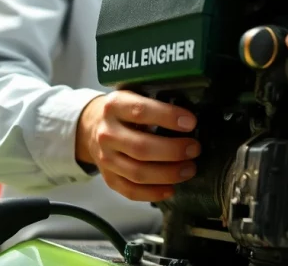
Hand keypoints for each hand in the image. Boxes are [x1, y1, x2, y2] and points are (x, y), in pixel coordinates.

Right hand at [75, 90, 200, 201]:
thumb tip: (190, 117)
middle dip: (173, 151)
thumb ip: (157, 101)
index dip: (168, 117)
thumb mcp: (135, 95)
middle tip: (194, 149)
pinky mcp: (108, 177)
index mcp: (115, 106)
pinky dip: (153, 193)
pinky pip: (130, 191)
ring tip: (189, 169)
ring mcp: (105, 158)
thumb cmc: (125, 111)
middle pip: (141, 147)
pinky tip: (171, 189)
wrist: (92, 126)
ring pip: (137, 172)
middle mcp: (107, 133)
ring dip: (168, 174)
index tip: (191, 123)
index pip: (140, 111)